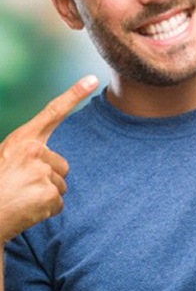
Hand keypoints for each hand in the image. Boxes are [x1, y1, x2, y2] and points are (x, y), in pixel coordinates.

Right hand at [0, 75, 98, 242]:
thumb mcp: (7, 159)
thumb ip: (28, 153)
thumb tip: (46, 160)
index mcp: (22, 140)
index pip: (53, 112)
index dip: (74, 95)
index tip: (92, 80)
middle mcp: (35, 151)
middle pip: (62, 165)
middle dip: (48, 178)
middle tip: (23, 186)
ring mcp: (43, 172)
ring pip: (60, 184)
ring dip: (45, 194)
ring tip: (22, 198)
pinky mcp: (49, 194)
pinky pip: (59, 203)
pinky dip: (46, 209)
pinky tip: (27, 210)